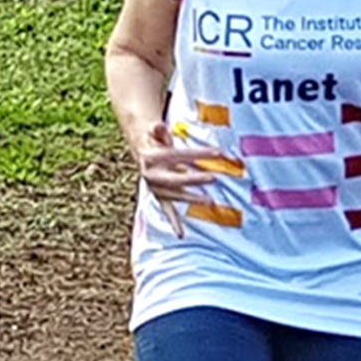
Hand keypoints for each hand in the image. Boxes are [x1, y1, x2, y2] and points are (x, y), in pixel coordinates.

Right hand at [134, 121, 223, 238]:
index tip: (218, 152)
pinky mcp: (160, 197)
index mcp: (153, 157)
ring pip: (175, 195)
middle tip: (214, 177)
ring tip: (211, 201)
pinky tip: (181, 235)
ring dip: (192, 198)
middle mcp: (152, 175)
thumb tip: (159, 125)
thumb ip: (156, 129)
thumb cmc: (155, 140)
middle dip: (194, 179)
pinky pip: (167, 211)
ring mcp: (156, 188)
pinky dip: (174, 223)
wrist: (143, 154)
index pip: (178, 155)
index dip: (198, 153)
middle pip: (175, 178)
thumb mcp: (153, 131)